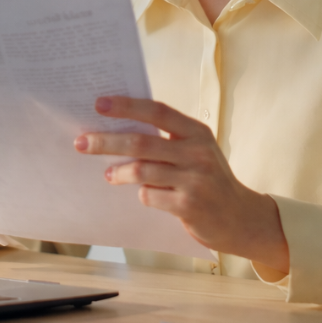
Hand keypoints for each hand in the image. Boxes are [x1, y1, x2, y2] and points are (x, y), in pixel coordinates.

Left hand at [74, 96, 289, 272]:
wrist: (240, 218)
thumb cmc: (208, 178)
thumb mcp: (196, 150)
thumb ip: (166, 139)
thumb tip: (118, 127)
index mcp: (197, 132)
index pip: (157, 111)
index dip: (127, 106)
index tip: (99, 104)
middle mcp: (197, 152)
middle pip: (141, 142)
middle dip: (106, 141)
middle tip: (81, 142)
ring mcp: (194, 179)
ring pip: (141, 170)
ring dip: (118, 172)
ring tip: (108, 174)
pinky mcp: (188, 205)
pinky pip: (150, 196)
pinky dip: (142, 194)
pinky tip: (144, 195)